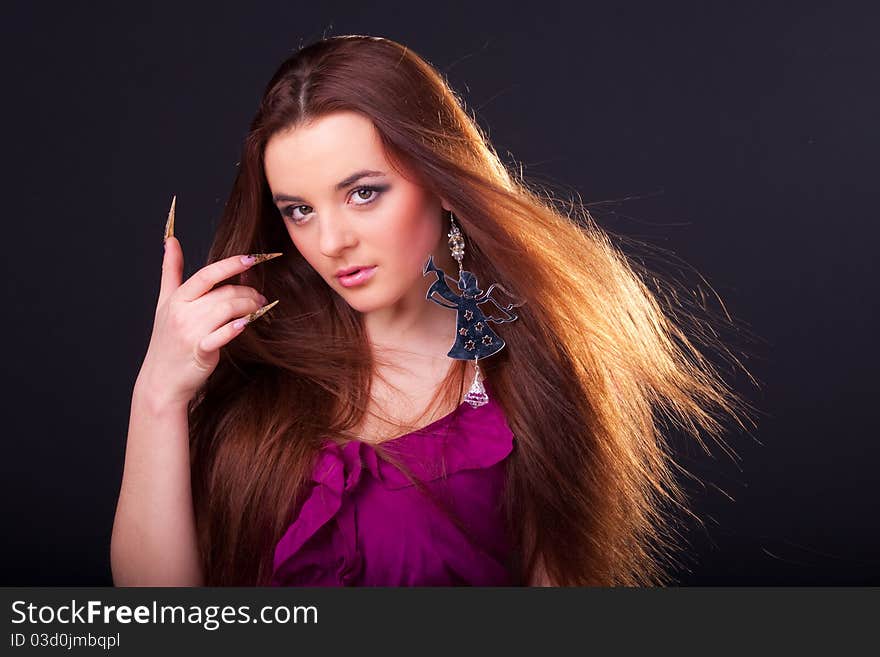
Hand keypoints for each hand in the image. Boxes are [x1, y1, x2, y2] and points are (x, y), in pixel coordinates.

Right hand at [135, 203, 280, 408]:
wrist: (160, 381)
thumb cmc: (166, 340)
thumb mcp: (164, 303)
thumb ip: (170, 271)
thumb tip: (171, 240)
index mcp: (176, 299)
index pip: (206, 274)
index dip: (230, 264)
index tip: (252, 258)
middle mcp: (182, 313)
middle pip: (223, 293)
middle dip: (247, 292)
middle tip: (260, 295)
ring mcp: (190, 332)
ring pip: (228, 310)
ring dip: (249, 307)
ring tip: (259, 308)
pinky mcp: (200, 351)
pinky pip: (223, 334)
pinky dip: (238, 327)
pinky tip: (248, 323)